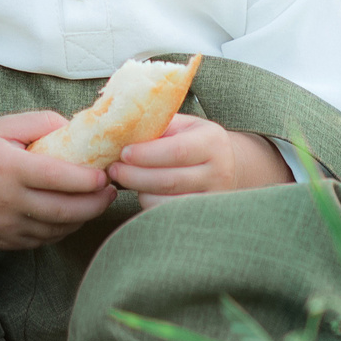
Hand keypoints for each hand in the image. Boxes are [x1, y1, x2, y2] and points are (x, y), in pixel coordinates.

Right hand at [0, 112, 118, 250]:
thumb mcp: (2, 125)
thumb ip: (42, 122)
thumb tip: (78, 130)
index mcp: (6, 167)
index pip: (57, 178)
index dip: (88, 180)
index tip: (106, 175)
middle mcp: (5, 201)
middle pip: (64, 210)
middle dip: (95, 203)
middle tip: (111, 192)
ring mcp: (3, 226)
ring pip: (57, 229)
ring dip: (82, 218)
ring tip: (96, 202)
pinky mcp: (3, 242)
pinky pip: (43, 240)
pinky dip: (62, 229)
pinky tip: (71, 215)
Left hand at [107, 115, 290, 201]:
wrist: (227, 165)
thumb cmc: (193, 141)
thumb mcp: (182, 125)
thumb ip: (158, 125)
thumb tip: (119, 127)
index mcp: (213, 141)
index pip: (178, 150)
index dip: (147, 154)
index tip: (123, 153)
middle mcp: (219, 171)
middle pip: (170, 180)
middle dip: (135, 176)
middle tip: (113, 169)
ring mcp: (214, 198)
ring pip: (168, 202)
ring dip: (140, 191)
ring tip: (124, 179)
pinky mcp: (205, 215)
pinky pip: (170, 214)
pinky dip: (149, 204)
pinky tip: (141, 192)